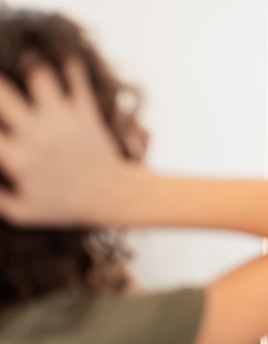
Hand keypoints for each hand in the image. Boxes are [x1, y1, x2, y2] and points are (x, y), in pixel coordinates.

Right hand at [0, 58, 128, 225]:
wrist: (112, 198)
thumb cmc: (66, 208)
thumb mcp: (24, 212)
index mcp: (17, 159)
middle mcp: (37, 135)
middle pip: (3, 94)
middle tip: (2, 84)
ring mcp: (63, 122)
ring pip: (40, 76)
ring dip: (31, 65)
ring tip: (27, 62)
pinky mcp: (86, 115)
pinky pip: (77, 80)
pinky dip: (69, 66)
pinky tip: (63, 61)